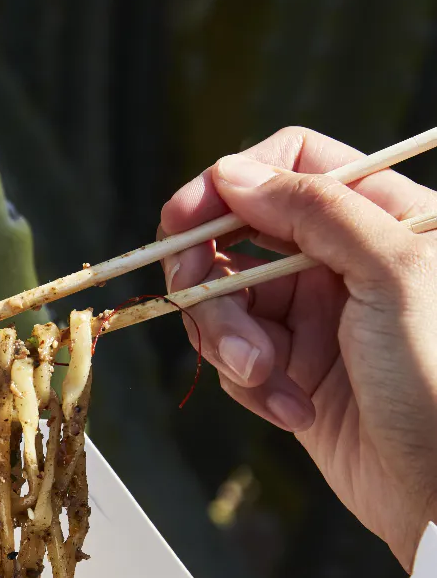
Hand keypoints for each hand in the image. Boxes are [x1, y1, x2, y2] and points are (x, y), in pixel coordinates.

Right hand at [160, 126, 436, 570]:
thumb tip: (234, 174)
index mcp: (378, 216)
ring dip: (231, 343)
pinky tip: (292, 411)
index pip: (288, 166)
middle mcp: (339, 261)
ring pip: (225, 304)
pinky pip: (235, 362)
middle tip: (205, 316)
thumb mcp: (391, 271)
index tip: (186, 222)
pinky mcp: (289, 373)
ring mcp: (312, 319)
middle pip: (237, 238)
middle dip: (213, 284)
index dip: (229, 187)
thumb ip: (314, 209)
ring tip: (267, 378)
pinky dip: (250, 386)